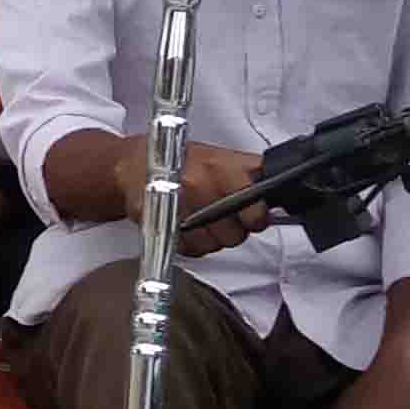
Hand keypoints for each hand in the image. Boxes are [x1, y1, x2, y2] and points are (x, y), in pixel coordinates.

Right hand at [108, 137, 268, 233]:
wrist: (135, 164)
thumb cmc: (181, 161)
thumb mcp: (221, 157)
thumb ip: (250, 176)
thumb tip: (274, 200)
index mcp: (221, 167)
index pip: (255, 205)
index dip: (257, 217)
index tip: (254, 217)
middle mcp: (200, 184)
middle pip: (235, 234)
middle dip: (233, 230)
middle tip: (222, 217)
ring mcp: (180, 206)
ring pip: (213, 245)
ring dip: (210, 239)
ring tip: (200, 219)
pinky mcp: (163, 224)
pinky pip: (190, 250)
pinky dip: (191, 244)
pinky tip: (186, 227)